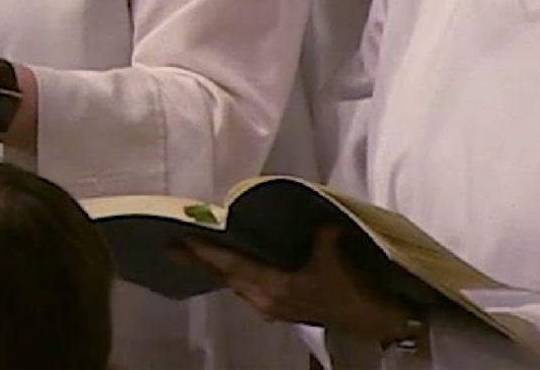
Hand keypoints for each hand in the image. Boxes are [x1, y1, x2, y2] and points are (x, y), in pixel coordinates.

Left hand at [185, 230, 414, 343]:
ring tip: (194, 251)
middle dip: (200, 261)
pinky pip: (246, 289)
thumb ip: (319, 236)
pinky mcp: (277, 310)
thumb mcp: (333, 258)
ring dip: (216, 268)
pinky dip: (233, 275)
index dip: (207, 252)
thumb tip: (315, 218)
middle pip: (226, 276)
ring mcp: (269, 308)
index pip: (232, 265)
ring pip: (234, 284)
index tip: (183, 240)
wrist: (368, 321)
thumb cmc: (348, 289)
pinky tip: (228, 265)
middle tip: (171, 245)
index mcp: (274, 287)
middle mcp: (264, 300)